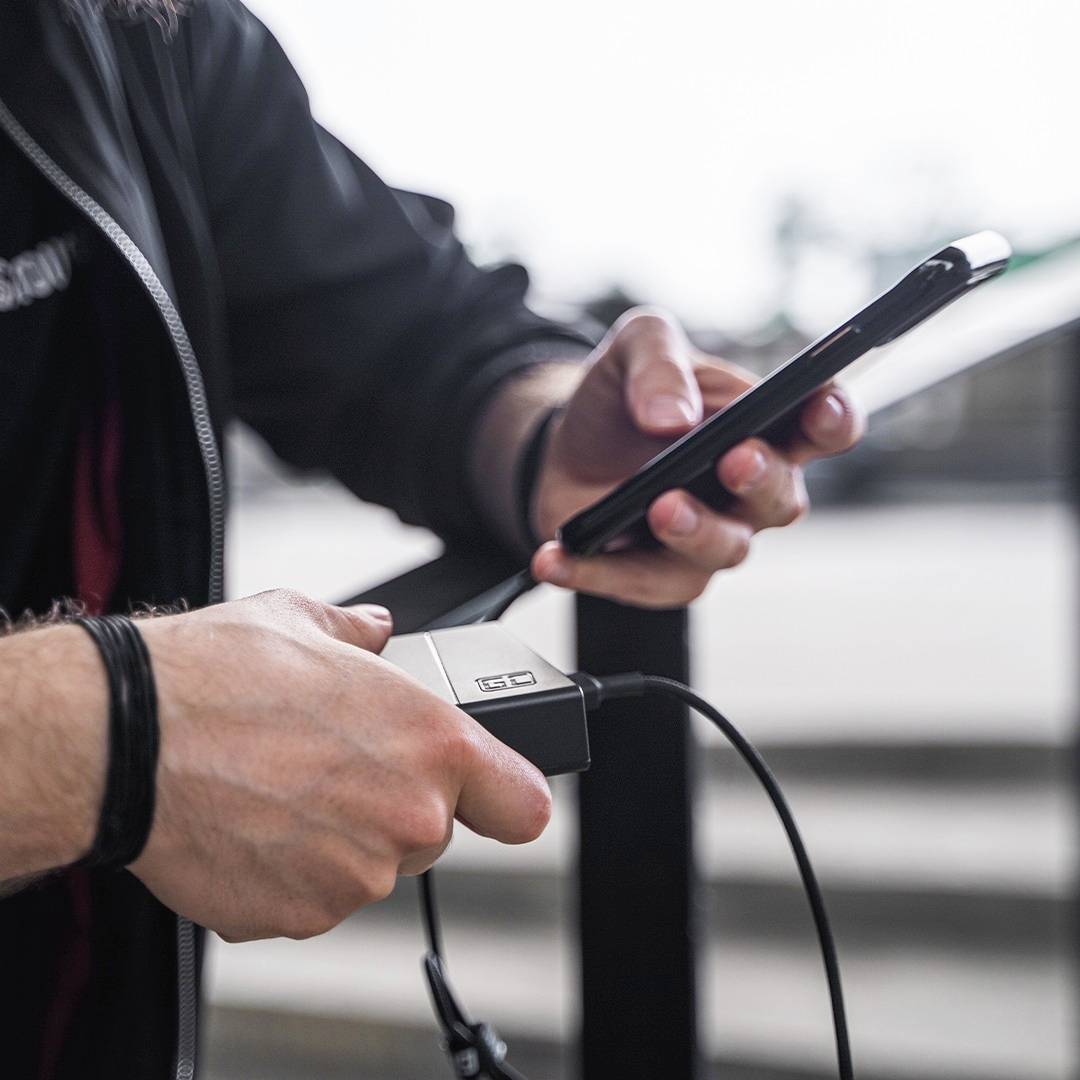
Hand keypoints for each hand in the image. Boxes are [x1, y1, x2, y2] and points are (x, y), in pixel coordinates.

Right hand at [129, 590, 549, 941]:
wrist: (125, 741)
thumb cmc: (215, 676)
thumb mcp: (302, 621)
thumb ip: (360, 632)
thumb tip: (377, 629)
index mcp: (431, 742)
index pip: (524, 805)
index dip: (507, 797)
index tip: (493, 794)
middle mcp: (407, 816)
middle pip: (434, 831)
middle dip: (396, 805)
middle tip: (337, 767)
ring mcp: (355, 876)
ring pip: (373, 867)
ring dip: (342, 840)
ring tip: (283, 789)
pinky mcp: (299, 916)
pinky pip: (317, 897)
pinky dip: (294, 872)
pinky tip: (256, 824)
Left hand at [530, 308, 864, 606]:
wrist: (568, 446)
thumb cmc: (626, 397)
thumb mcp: (635, 348)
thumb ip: (658, 362)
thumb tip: (671, 418)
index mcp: (765, 427)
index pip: (824, 427)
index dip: (834, 419)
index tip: (820, 406)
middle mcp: (749, 491)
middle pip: (783, 500)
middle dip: (762, 480)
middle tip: (733, 460)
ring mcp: (708, 537)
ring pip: (724, 550)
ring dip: (695, 531)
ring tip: (659, 507)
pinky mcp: (658, 574)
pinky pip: (635, 583)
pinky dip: (594, 572)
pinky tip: (557, 557)